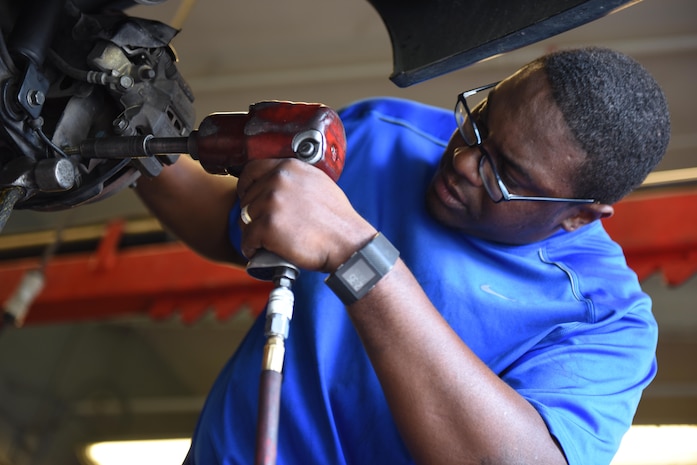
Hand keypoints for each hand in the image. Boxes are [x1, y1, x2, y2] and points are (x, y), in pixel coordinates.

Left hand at [236, 158, 375, 272]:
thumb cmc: (336, 219)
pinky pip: (247, 239)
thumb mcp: (317, 183)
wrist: (346, 243)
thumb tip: (275, 181)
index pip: (251, 169)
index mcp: (289, 167)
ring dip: (252, 231)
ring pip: (245, 219)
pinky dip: (251, 248)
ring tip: (267, 239)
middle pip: (247, 197)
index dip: (247, 185)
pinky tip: (261, 251)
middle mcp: (278, 180)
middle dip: (252, 213)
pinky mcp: (267, 225)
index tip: (248, 195)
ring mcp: (271, 202)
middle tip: (264, 225)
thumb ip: (294, 178)